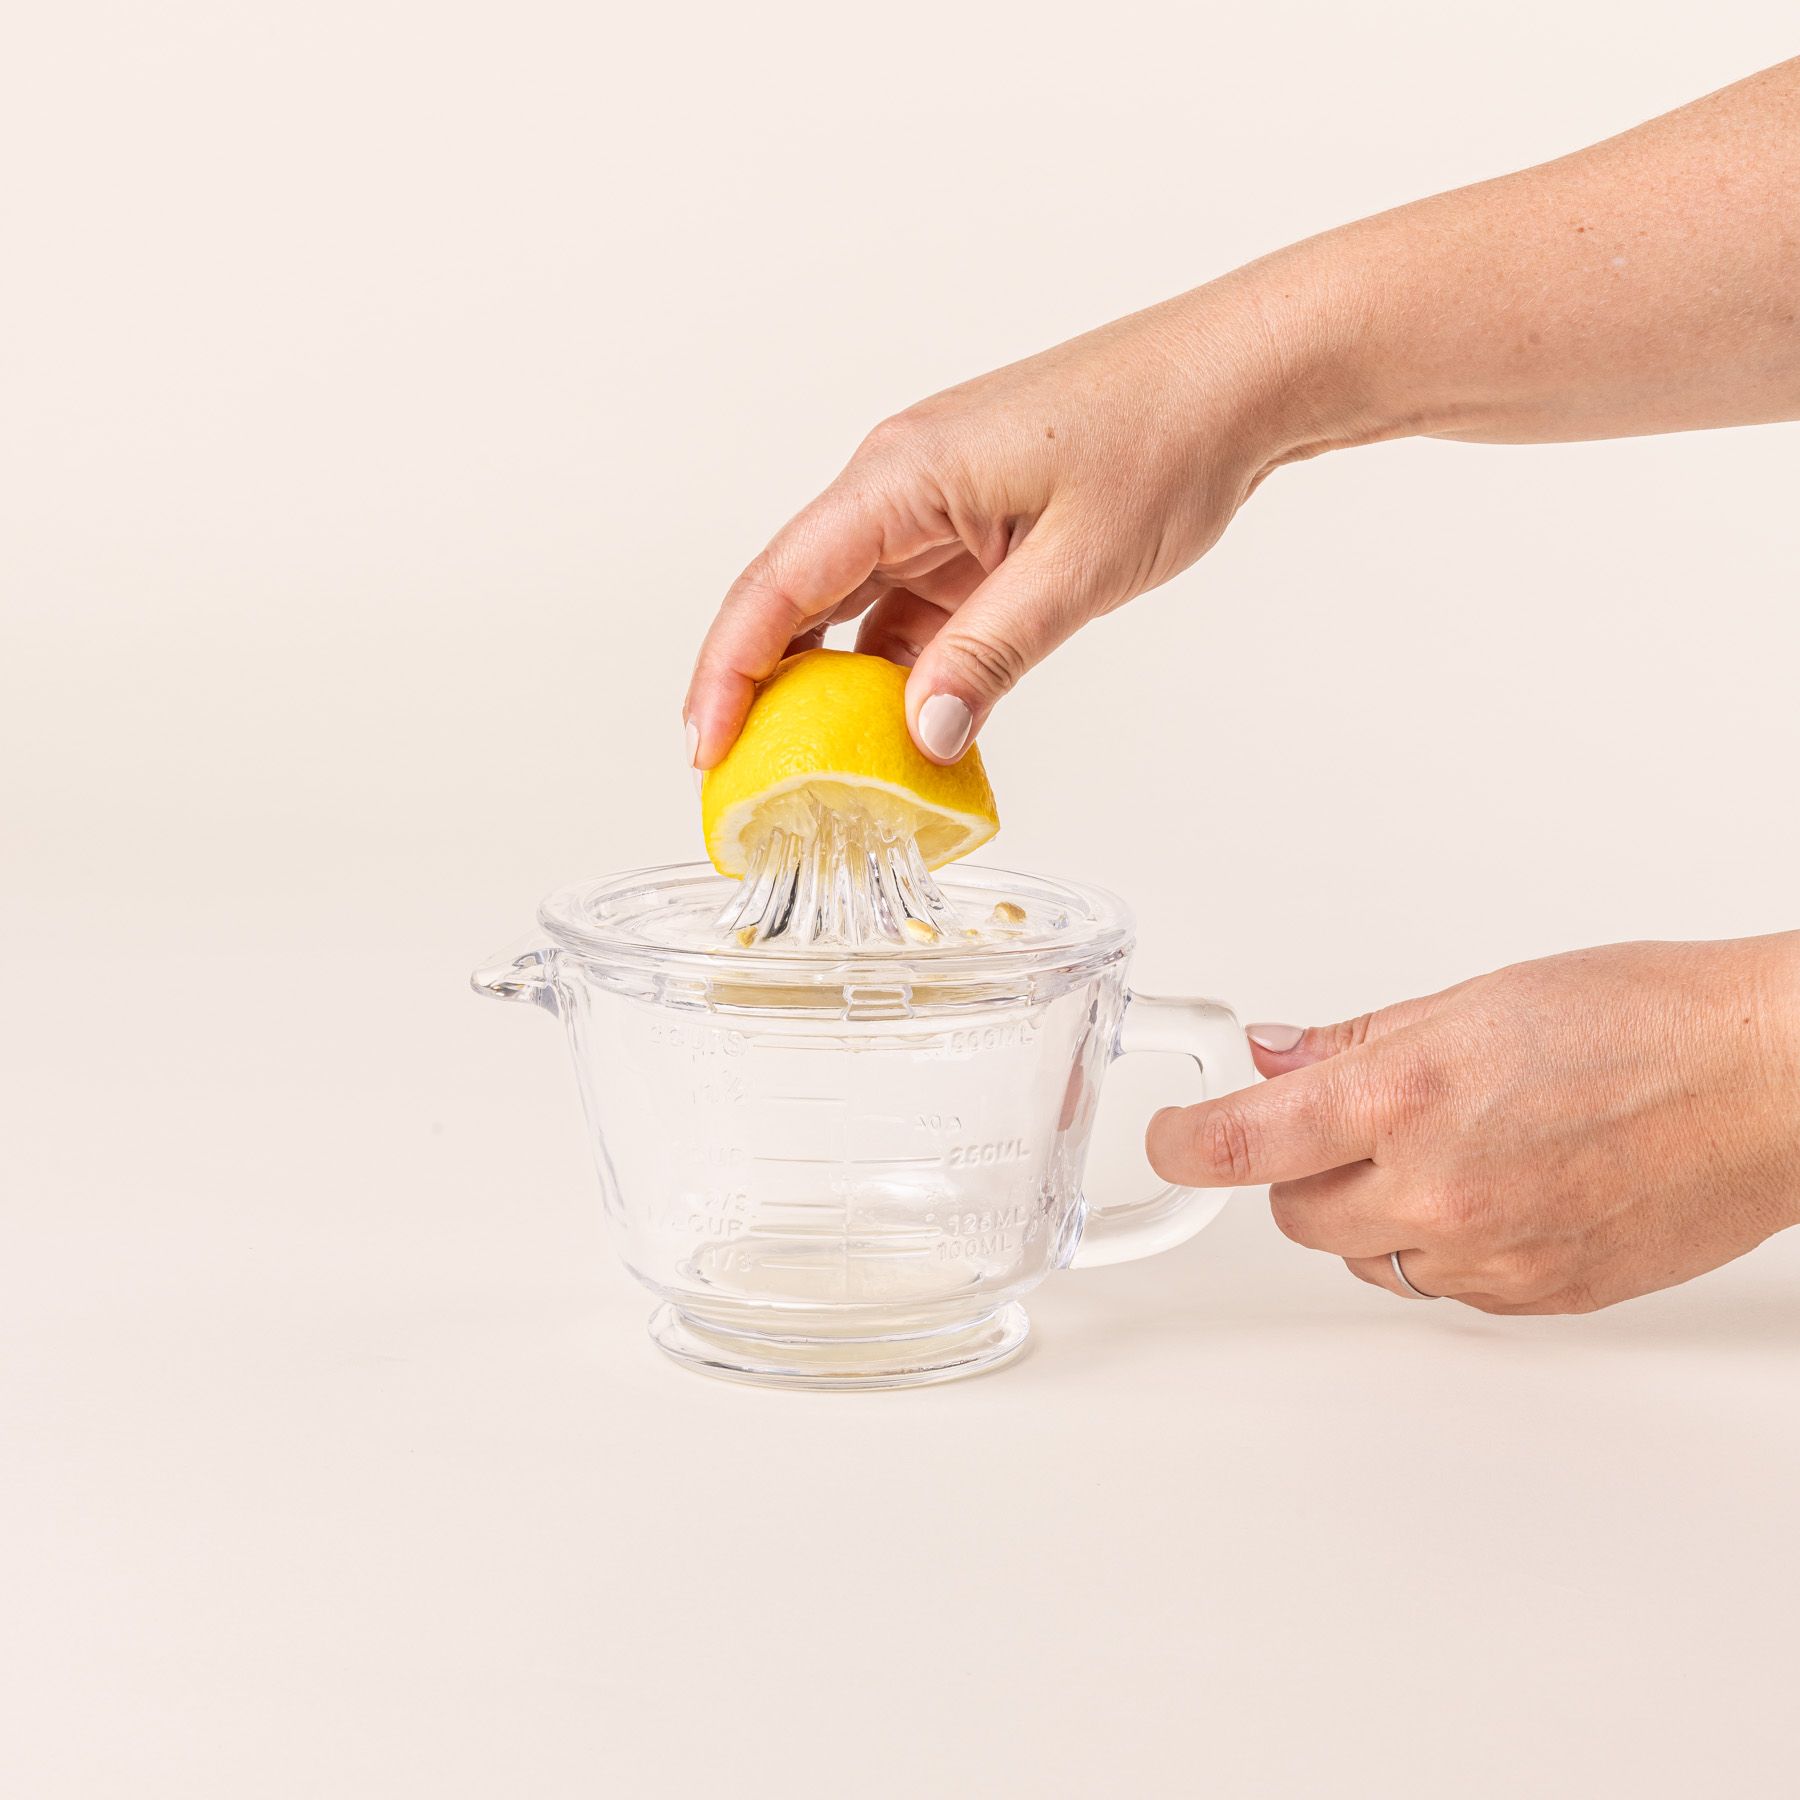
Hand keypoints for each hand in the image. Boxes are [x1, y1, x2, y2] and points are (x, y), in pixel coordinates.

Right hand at [683, 270, 1344, 766]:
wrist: (1238, 379)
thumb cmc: (1164, 440)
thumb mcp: (1076, 569)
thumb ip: (990, 658)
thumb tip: (921, 740)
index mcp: (901, 476)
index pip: (778, 583)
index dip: (727, 671)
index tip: (704, 746)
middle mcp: (897, 486)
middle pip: (792, 597)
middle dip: (757, 689)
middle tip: (739, 779)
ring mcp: (931, 508)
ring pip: (848, 610)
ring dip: (830, 689)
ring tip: (810, 774)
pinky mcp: (968, 530)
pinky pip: (906, 610)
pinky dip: (897, 672)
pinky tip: (901, 732)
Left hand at [1145, 936, 1799, 1312]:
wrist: (1770, 1084)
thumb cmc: (1647, 1020)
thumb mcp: (1478, 1000)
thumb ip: (1359, 1042)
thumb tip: (1275, 1058)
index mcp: (1407, 1095)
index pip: (1242, 1143)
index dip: (1184, 1145)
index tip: (1169, 1141)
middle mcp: (1438, 1188)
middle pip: (1294, 1215)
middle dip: (1300, 1171)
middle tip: (1349, 1125)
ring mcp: (1489, 1255)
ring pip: (1366, 1259)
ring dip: (1372, 1215)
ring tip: (1448, 1151)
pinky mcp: (1537, 1298)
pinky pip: (1442, 1287)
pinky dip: (1442, 1247)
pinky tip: (1497, 1190)